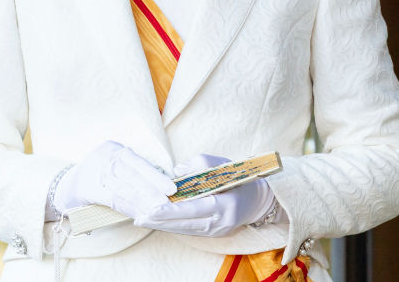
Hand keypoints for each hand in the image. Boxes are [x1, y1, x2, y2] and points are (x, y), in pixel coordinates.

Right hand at [51, 141, 175, 218]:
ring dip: (142, 202)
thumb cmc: (97, 177)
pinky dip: (127, 207)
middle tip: (166, 202)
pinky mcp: (87, 189)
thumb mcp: (114, 166)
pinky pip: (112, 199)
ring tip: (156, 211)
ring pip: (123, 188)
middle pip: (132, 174)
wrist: (66, 187)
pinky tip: (138, 214)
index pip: (138, 162)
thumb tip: (162, 185)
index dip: (155, 176)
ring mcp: (93, 171)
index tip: (171, 188)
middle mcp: (103, 156)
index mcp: (114, 148)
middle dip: (151, 190)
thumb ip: (134, 172)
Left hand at [133, 154, 276, 236]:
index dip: (172, 210)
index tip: (153, 208)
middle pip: (186, 224)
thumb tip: (177, 171)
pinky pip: (190, 230)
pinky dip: (173, 226)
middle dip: (161, 221)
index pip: (194, 209)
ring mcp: (218, 231)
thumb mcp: (224, 165)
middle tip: (139, 218)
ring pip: (185, 230)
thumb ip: (201, 164)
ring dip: (163, 225)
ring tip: (143, 220)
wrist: (259, 200)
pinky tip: (158, 222)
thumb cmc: (240, 178)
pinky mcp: (214, 234)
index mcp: (226, 204)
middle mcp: (221, 222)